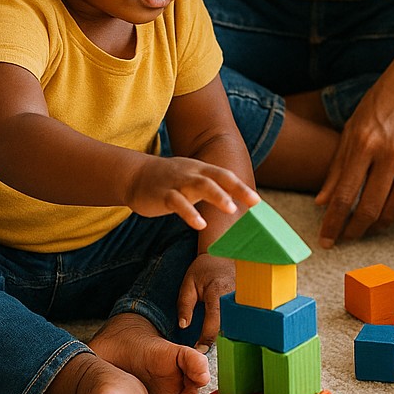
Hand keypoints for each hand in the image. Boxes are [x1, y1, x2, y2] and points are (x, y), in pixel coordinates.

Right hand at [125, 154, 257, 229]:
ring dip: (217, 196)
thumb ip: (211, 189)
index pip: (225, 176)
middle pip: (217, 177)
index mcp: (201, 170)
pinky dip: (190, 213)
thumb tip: (235, 202)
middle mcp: (192, 172)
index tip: (257, 202)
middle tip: (252, 202)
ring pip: (199, 185)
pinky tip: (200, 224)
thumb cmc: (170, 182)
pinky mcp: (163, 194)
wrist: (135, 176)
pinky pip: (178, 202)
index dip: (241, 187)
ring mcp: (177, 182)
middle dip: (235, 188)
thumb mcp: (192, 181)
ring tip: (231, 209)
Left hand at [177, 254, 237, 351]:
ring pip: (239, 324)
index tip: (199, 349)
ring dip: (228, 335)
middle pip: (230, 326)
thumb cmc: (204, 270)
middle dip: (219, 340)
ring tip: (216, 341)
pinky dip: (235, 328)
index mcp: (218, 291)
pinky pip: (242, 319)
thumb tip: (184, 326)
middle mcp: (234, 296)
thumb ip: (184, 305)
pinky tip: (228, 333)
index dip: (207, 338)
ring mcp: (244, 298)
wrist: (222, 256)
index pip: (215, 320)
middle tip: (206, 348)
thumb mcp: (188, 284)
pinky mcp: (248, 301)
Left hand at [314, 40, 393, 246]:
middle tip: (345, 239)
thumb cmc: (383, 97)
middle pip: (370, 209)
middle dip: (354, 231)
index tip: (325, 240)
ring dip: (378, 225)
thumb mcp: (353, 125)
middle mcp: (390, 153)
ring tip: (367, 227)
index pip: (343, 195)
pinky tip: (392, 210)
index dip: (332, 223)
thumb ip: (338, 165)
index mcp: (364, 142)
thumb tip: (321, 201)